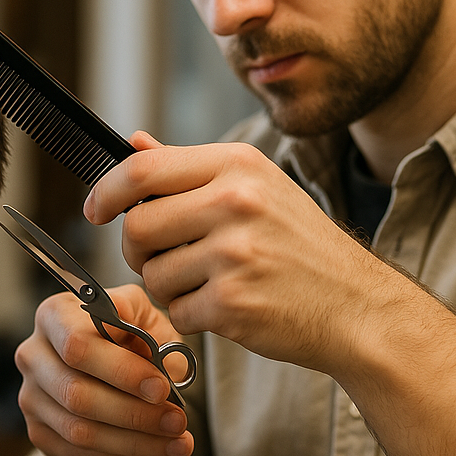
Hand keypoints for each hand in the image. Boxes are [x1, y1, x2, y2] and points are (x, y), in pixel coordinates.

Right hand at [15, 283, 194, 455]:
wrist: (104, 379)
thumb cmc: (128, 341)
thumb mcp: (145, 322)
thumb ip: (151, 333)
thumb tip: (160, 360)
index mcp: (55, 315)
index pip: (79, 343)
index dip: (121, 369)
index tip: (162, 388)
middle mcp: (34, 354)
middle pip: (75, 392)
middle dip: (133, 411)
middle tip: (177, 420)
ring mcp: (30, 396)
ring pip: (80, 429)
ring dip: (136, 440)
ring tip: (179, 440)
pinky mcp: (38, 432)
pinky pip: (81, 452)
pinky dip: (126, 454)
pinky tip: (159, 448)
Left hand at [84, 133, 383, 374]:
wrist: (360, 307)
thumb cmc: (301, 247)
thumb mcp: (256, 188)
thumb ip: (188, 168)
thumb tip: (132, 139)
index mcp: (238, 166)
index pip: (143, 169)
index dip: (107, 191)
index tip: (96, 209)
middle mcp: (237, 203)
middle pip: (137, 227)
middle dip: (138, 251)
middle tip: (161, 258)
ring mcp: (236, 254)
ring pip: (153, 275)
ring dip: (168, 287)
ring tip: (210, 282)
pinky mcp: (234, 304)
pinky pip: (177, 311)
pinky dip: (192, 316)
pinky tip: (227, 308)